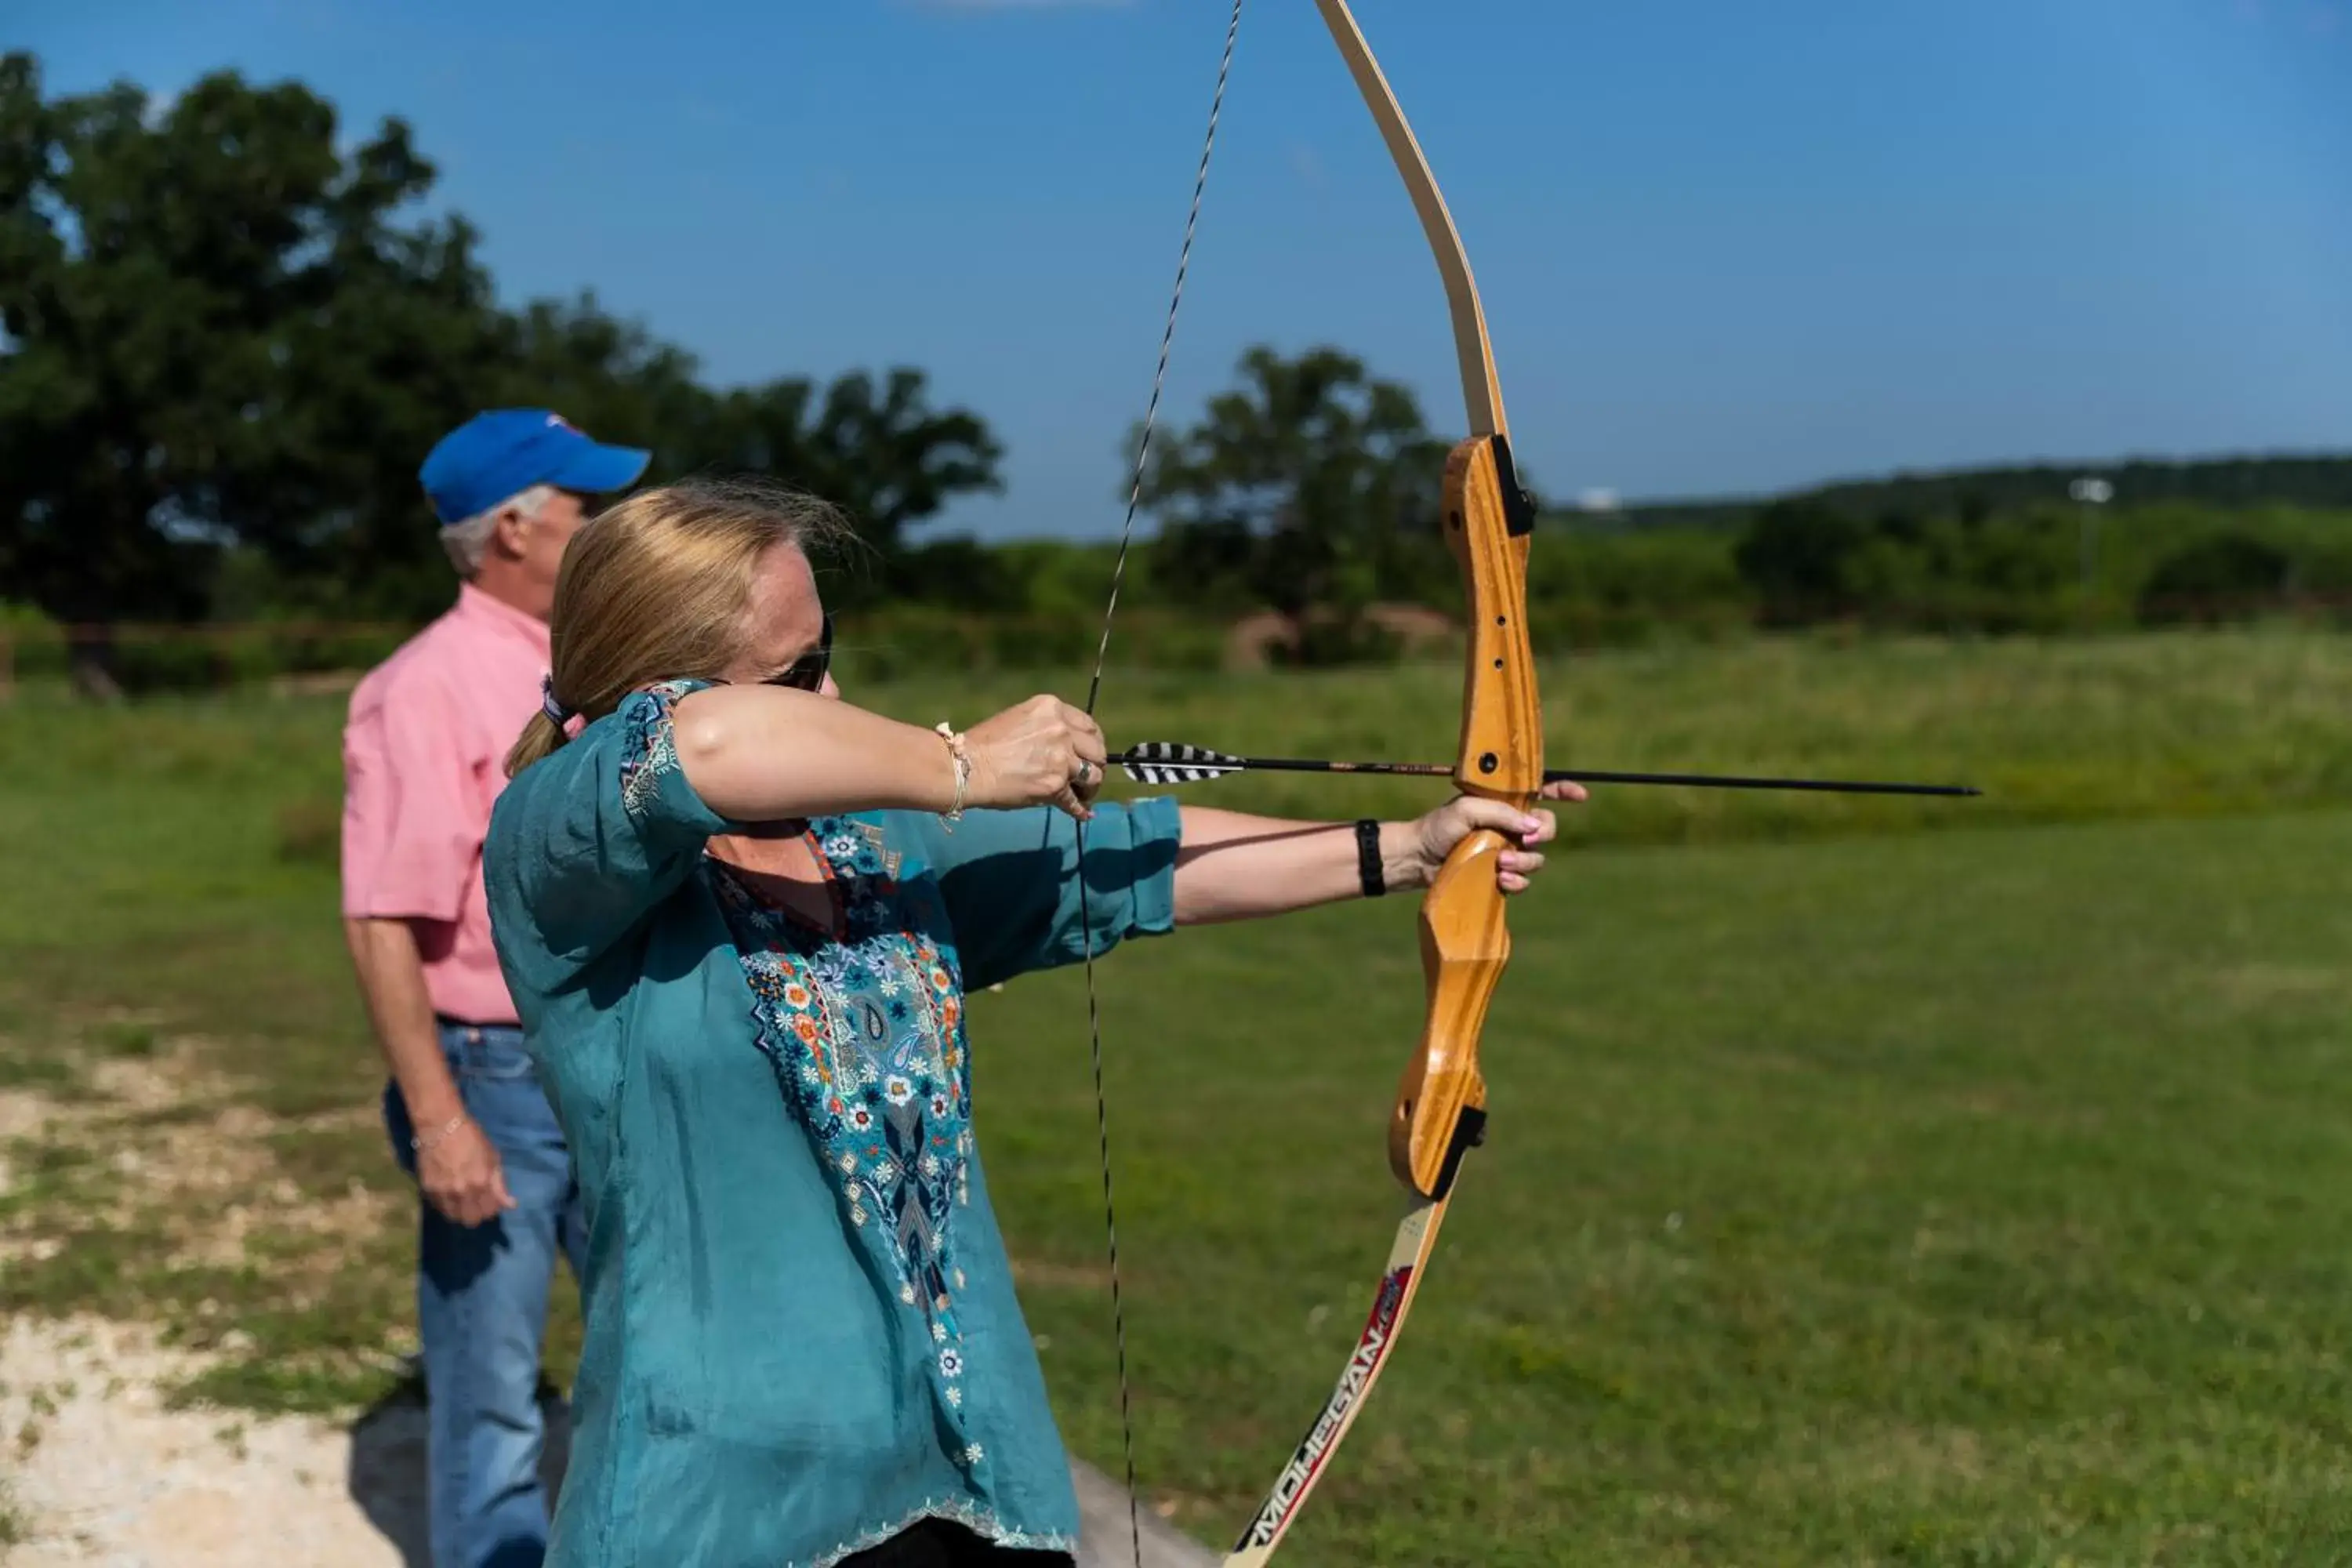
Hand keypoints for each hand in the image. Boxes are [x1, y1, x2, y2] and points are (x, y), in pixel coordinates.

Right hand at [415, 1117, 515, 1227]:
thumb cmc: (472, 1138)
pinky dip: (446, 1205)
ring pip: (454, 1217)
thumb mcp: (493, 1158)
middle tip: (477, 1203)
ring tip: (462, 1200)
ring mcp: (443, 1192)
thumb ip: (500, 1184)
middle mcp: (462, 1192)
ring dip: (460, 1212)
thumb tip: (511, 1205)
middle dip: (477, 1214)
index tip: (491, 1201)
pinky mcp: (427, 1190)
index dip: (492, 1209)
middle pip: (471, 1220)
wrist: (441, 1126)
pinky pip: (439, 1208)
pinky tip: (449, 1193)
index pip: (489, 1212)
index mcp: (482, 1183)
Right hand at [962, 695, 1108, 819]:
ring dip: (1090, 789)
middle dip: (1095, 766)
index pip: (1089, 726)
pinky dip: (1080, 810)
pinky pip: (1075, 801)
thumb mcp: (1021, 720)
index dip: (1094, 743)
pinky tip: (1083, 814)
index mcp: (1052, 708)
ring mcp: (1061, 758)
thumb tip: (1068, 748)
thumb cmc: (985, 743)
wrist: (967, 766)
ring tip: (1083, 796)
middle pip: (1097, 751)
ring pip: (1093, 777)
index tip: (1090, 754)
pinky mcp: (1055, 785)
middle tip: (1087, 778)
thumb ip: (1048, 728)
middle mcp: (1061, 730)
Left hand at [1401, 779, 1585, 893]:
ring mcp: (1506, 851)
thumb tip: (1534, 826)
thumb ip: (1501, 813)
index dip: (1563, 791)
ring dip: (1525, 861)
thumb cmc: (1438, 827)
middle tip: (1526, 840)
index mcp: (1504, 803)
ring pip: (1537, 857)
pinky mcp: (1498, 874)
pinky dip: (1517, 881)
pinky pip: (1522, 880)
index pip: (1540, 793)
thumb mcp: (1466, 809)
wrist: (1417, 859)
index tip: (1581, 796)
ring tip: (1500, 863)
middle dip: (1542, 834)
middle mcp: (1509, 825)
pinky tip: (1501, 880)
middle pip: (1546, 828)